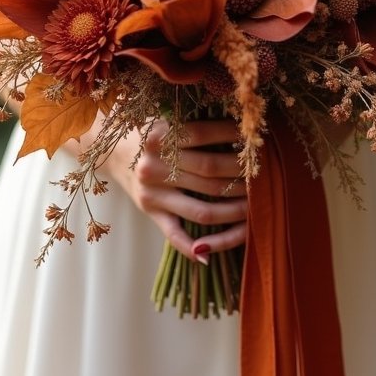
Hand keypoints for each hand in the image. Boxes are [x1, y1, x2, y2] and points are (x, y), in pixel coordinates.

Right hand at [103, 118, 247, 262]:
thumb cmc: (149, 131)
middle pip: (210, 172)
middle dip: (243, 172)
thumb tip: (239, 124)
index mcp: (159, 135)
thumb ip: (195, 123)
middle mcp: (153, 165)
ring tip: (255, 204)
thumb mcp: (166, 120)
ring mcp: (152, 193)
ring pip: (203, 209)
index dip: (233, 135)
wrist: (111, 151)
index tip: (255, 137)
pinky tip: (212, 255)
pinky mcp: (150, 213)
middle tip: (265, 171)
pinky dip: (193, 248)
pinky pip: (175, 235)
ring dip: (235, 209)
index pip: (205, 135)